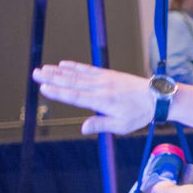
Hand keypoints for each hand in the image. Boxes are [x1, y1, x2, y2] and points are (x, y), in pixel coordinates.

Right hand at [33, 61, 153, 134]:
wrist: (157, 97)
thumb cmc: (140, 114)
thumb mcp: (122, 126)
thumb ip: (101, 125)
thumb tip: (82, 129)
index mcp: (103, 101)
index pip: (76, 96)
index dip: (59, 92)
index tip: (44, 88)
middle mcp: (101, 88)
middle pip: (72, 82)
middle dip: (52, 78)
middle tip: (35, 74)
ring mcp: (104, 79)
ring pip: (77, 74)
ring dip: (59, 71)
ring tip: (43, 68)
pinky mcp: (108, 74)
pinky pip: (88, 69)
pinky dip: (75, 66)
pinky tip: (63, 64)